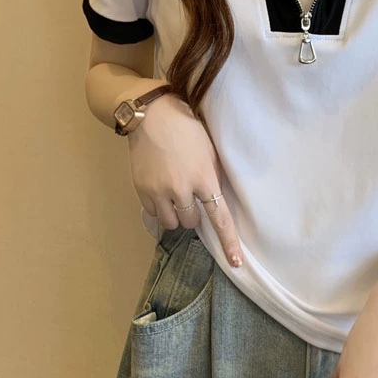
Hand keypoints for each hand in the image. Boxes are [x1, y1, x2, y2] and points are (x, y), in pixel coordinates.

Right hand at [126, 92, 243, 266]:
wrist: (151, 115)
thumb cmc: (187, 129)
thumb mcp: (210, 150)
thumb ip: (212, 177)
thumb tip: (215, 201)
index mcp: (203, 178)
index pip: (219, 217)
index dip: (228, 242)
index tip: (236, 262)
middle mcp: (181, 188)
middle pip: (191, 223)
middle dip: (193, 214)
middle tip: (189, 196)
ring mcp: (159, 190)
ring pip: (172, 222)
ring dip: (176, 214)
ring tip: (174, 195)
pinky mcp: (141, 189)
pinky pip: (154, 213)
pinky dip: (160, 208)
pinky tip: (161, 191)